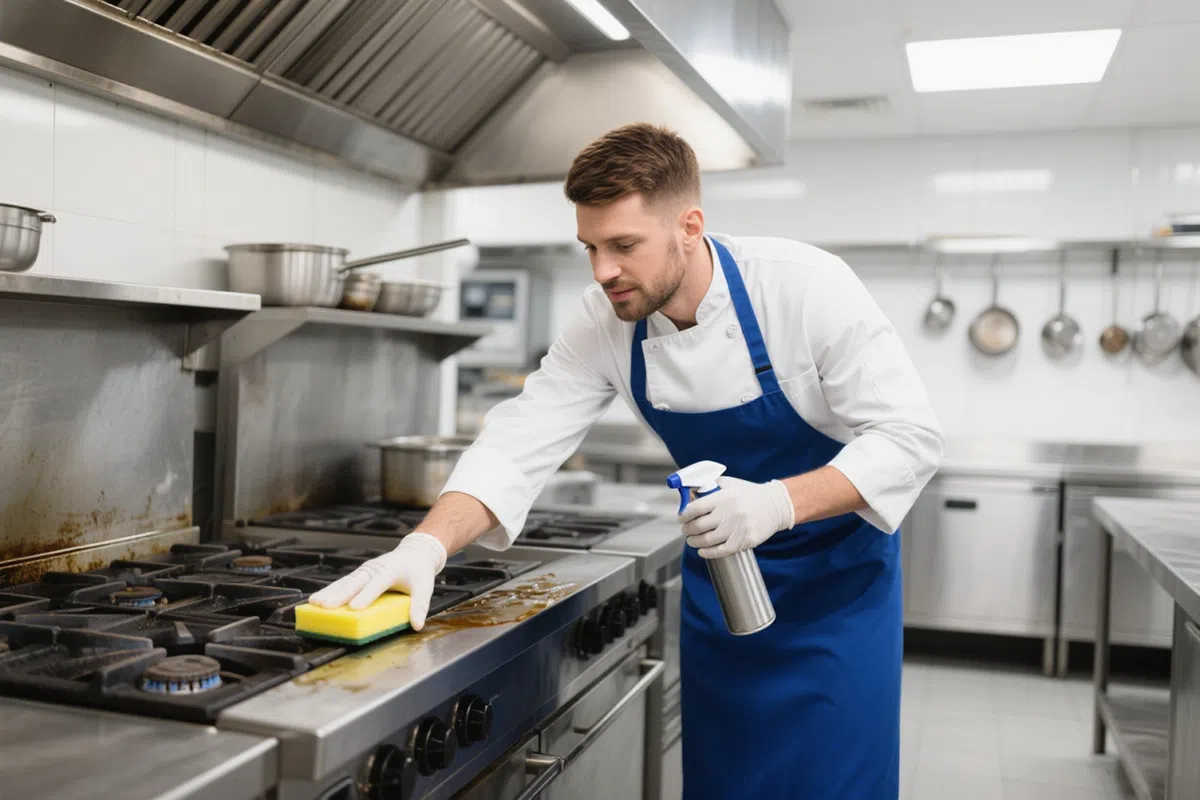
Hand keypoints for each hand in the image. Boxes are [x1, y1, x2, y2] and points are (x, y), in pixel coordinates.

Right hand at [307, 533, 446, 629]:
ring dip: (329, 592)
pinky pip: (343, 583)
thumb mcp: (425, 587)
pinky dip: (330, 591)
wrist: (415, 552)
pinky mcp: (359, 574)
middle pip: (354, 582)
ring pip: (344, 582)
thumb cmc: (418, 571)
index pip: (377, 584)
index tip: (354, 608)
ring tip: (314, 603)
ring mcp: (364, 570)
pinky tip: (318, 600)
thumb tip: (417, 625)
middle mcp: (374, 569)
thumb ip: (420, 606)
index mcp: (390, 570)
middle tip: (323, 606)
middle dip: (338, 594)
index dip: (366, 595)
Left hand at [679, 477, 793, 559]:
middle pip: (697, 526)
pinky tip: (702, 551)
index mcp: (723, 498)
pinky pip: (720, 551)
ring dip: (694, 542)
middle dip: (687, 530)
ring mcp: (737, 529)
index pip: (694, 509)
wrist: (775, 505)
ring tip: (692, 540)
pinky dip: (707, 553)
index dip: (684, 515)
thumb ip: (708, 486)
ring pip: (706, 541)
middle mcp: (728, 514)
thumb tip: (688, 494)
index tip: (682, 517)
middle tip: (685, 530)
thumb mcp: (729, 484)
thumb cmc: (749, 493)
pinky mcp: (744, 541)